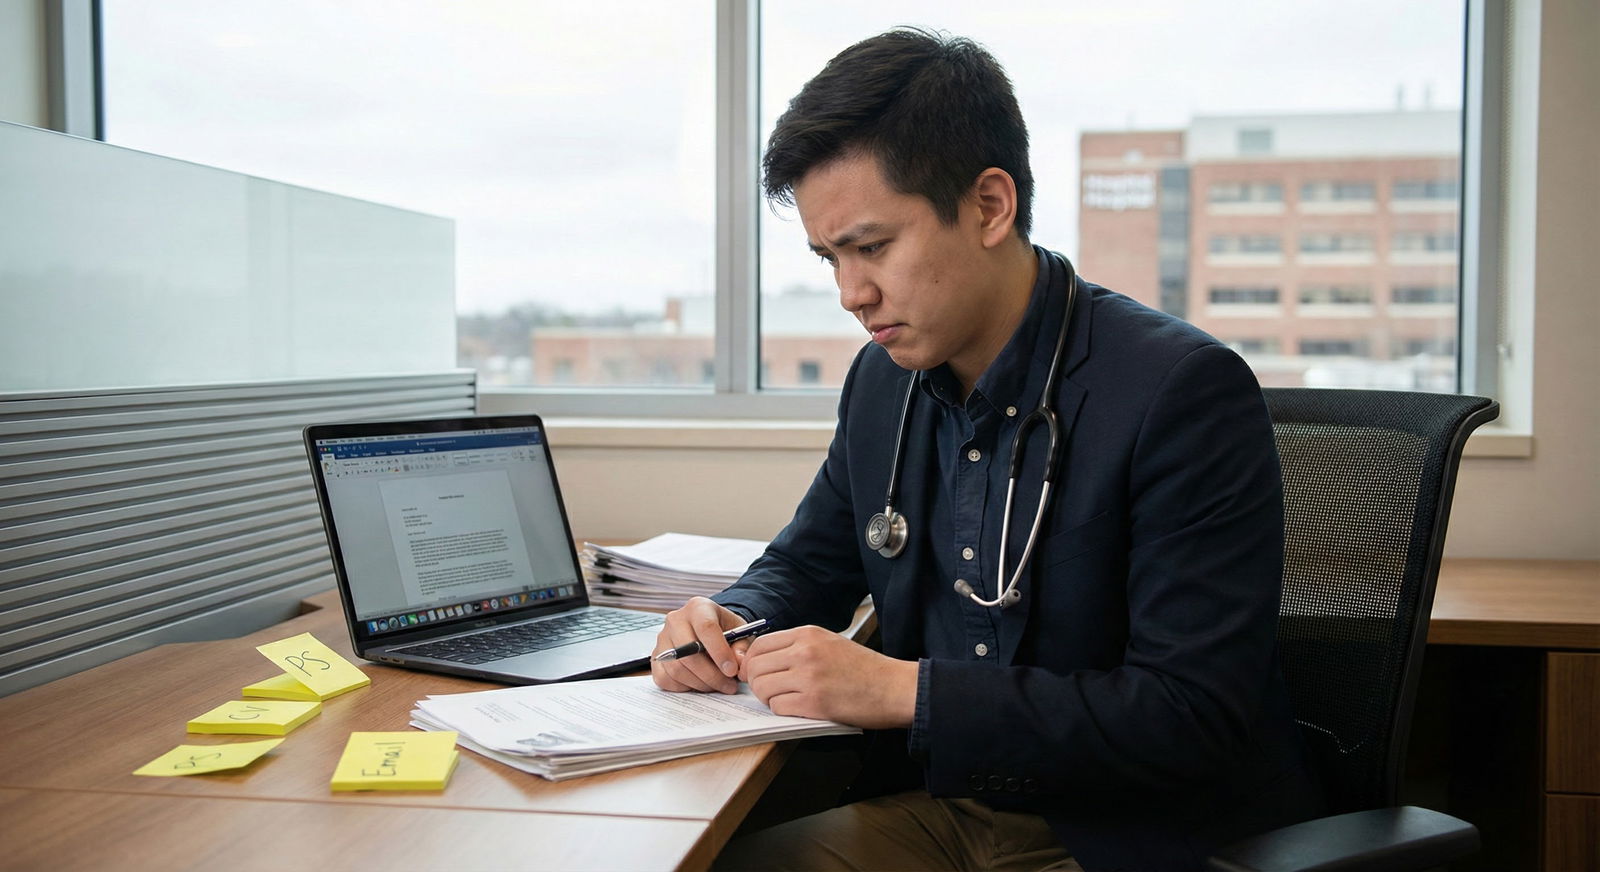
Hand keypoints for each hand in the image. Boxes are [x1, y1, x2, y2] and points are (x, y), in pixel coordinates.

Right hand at [650, 596, 751, 694]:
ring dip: (701, 684)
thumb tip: (739, 663)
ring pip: (677, 669)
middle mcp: (676, 620)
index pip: (706, 628)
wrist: (709, 631)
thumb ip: (742, 648)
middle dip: (711, 675)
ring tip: (718, 685)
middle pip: (688, 653)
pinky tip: (700, 683)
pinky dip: (684, 687)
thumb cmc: (725, 630)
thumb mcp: (740, 633)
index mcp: (698, 607)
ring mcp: (662, 639)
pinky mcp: (656, 657)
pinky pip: (665, 679)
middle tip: (729, 685)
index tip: (732, 670)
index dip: (719, 652)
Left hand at [739, 626, 917, 728]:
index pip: (760, 644)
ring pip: (763, 687)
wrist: (893, 687)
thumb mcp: (829, 643)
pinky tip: (798, 708)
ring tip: (784, 700)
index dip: (752, 662)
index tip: (757, 673)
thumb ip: (798, 647)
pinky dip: (782, 710)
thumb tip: (762, 660)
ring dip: (768, 698)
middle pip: (756, 666)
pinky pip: (778, 706)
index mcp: (808, 634)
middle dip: (756, 682)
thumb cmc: (865, 669)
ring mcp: (808, 677)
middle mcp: (805, 652)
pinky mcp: (814, 703)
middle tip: (768, 690)